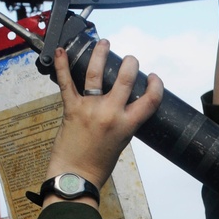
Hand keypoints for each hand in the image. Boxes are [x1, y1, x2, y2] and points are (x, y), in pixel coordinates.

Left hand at [44, 39, 163, 205]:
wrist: (75, 175)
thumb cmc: (98, 164)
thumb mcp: (121, 142)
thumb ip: (125, 121)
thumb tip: (125, 104)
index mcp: (127, 125)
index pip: (150, 99)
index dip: (156, 85)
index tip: (153, 77)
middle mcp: (111, 114)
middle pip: (126, 79)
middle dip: (131, 63)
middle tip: (130, 59)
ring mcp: (90, 109)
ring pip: (96, 73)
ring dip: (101, 54)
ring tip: (104, 44)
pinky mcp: (71, 109)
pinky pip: (66, 83)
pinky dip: (63, 66)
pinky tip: (63, 52)